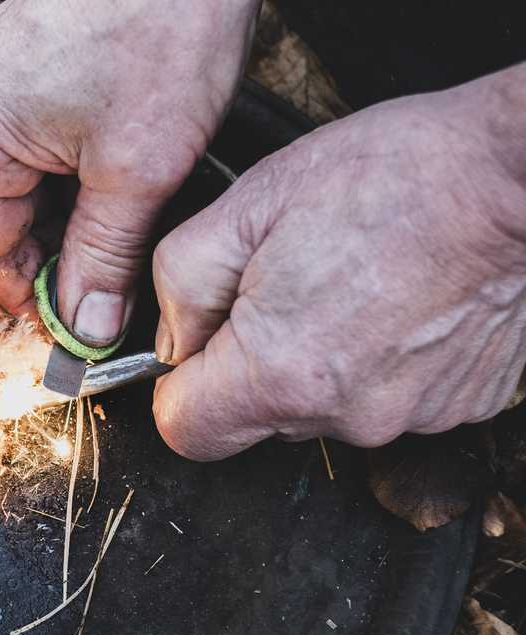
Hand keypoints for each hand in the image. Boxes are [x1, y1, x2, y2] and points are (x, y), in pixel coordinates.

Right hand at [0, 0, 259, 344]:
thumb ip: (103, 258)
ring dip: (67, 214)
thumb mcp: (137, 169)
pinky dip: (71, 172)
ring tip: (122, 225)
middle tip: (109, 289)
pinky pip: (33, 141)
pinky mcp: (24, 60)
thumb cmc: (164, 24)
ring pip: (19, 181)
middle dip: (52, 255)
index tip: (73, 330)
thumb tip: (85, 327)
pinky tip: (115, 181)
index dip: (28, 298)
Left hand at [152, 65, 525, 459]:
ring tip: (349, 283)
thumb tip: (173, 338)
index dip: (178, 386)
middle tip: (282, 286)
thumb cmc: (391, 176)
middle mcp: (347, 415)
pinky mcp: (458, 406)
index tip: (198, 344)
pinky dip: (376, 359)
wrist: (516, 174)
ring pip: (321, 407)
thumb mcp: (247, 205)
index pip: (185, 431)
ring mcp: (410, 418)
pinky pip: (385, 395)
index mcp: (280, 374)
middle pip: (255, 420)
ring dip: (316, 359)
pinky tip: (396, 301)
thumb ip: (180, 284)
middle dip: (248, 363)